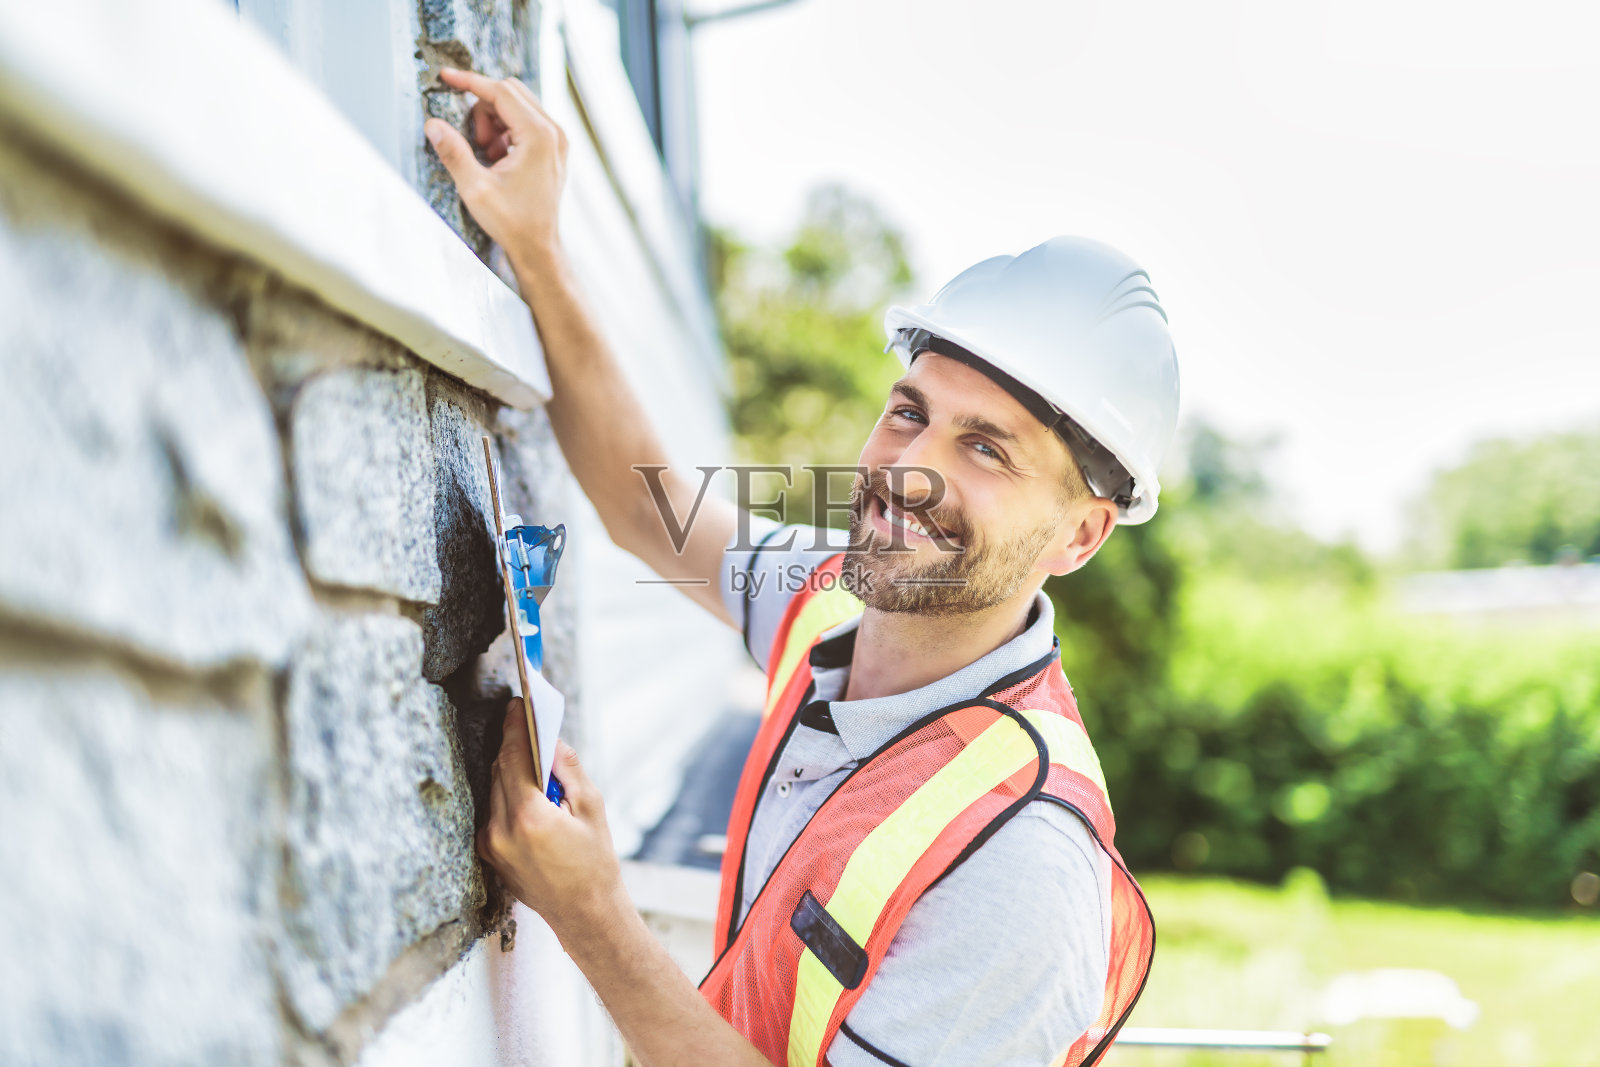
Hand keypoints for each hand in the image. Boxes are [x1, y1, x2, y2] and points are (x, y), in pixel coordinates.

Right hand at [425, 68, 567, 265]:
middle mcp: (554, 132)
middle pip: (510, 92)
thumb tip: (432, 124)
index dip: (470, 82)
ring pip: (517, 105)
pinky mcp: (554, 147)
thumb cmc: (512, 222)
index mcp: (539, 136)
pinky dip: (505, 132)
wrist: (538, 246)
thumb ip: (454, 153)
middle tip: (475, 144)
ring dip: (493, 121)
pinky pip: (525, 121)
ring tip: (488, 156)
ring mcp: (557, 139)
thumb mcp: (475, 189)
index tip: (445, 77)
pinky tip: (498, 160)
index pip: (501, 91)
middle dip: (483, 109)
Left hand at [477, 699, 627, 941]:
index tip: (518, 704)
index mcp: (528, 816)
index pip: (514, 756)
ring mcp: (491, 844)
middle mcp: (501, 829)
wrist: (584, 914)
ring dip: (512, 770)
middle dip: (514, 745)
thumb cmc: (595, 864)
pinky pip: (494, 810)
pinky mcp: (489, 853)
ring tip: (534, 760)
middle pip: (500, 768)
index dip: (516, 726)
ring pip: (495, 788)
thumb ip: (567, 769)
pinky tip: (530, 794)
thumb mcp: (592, 808)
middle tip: (529, 724)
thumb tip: (550, 739)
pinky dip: (509, 795)